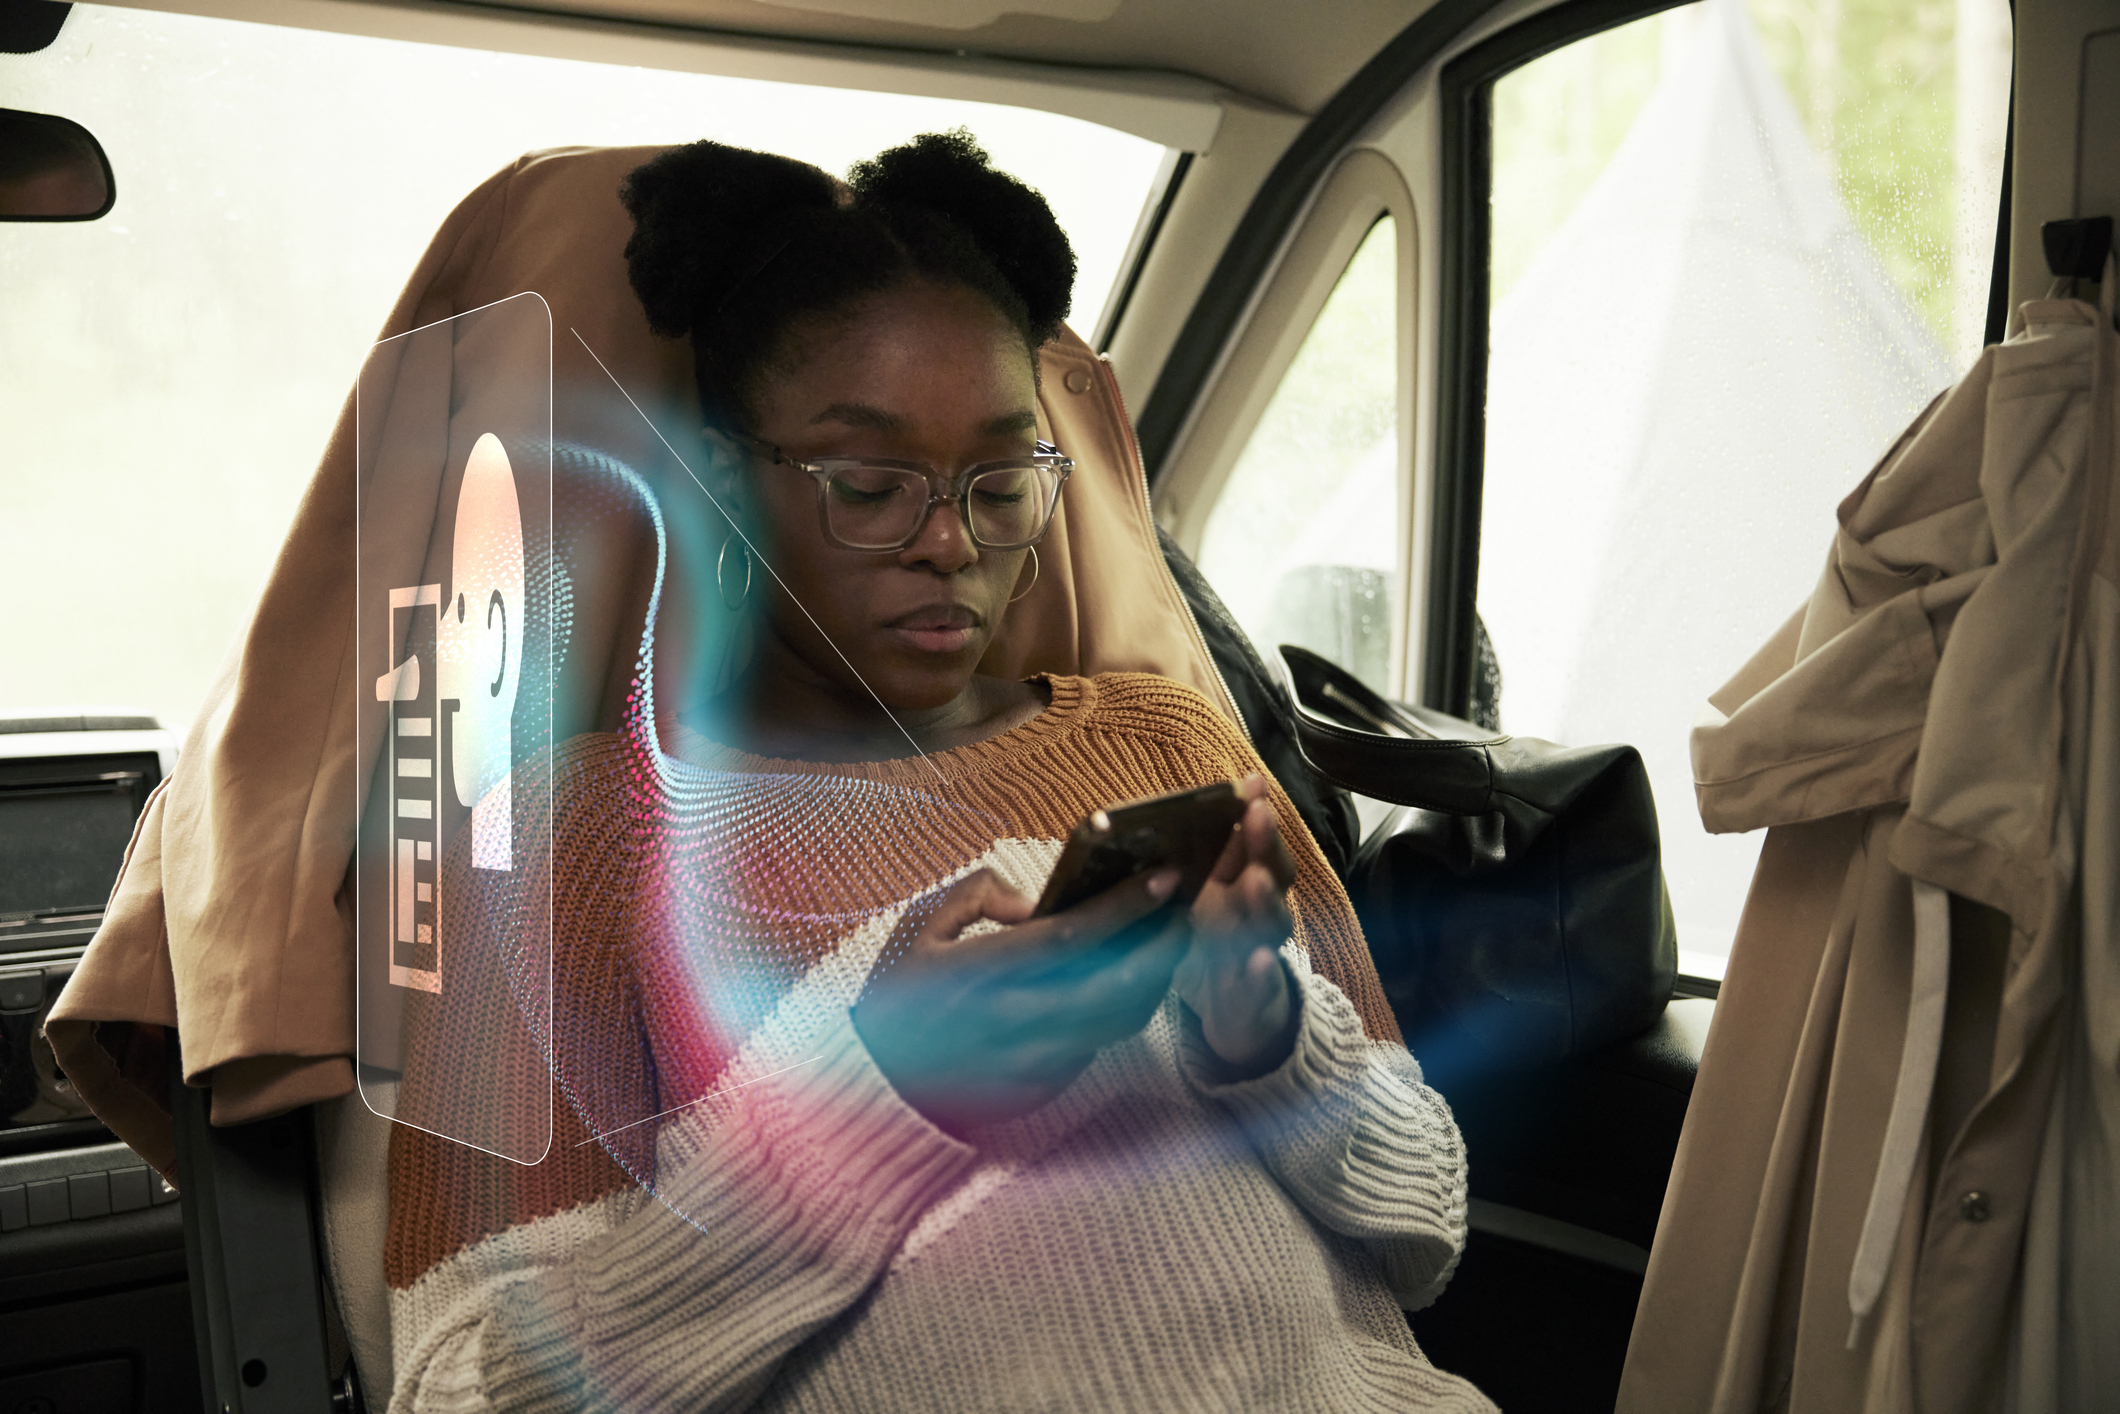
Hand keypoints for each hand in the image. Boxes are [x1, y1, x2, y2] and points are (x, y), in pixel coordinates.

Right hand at [852, 865, 1188, 1137]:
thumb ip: (978, 895)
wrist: (875, 1082)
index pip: (1072, 937)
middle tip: (1183, 912)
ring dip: (1153, 980)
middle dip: (1161, 946)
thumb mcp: (920, 926)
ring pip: (1118, 1022)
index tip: (1165, 878)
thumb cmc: (900, 994)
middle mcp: (1009, 1022)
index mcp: (977, 973)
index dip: (1126, 906)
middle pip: (1113, 986)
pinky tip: (1130, 983)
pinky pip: (1098, 1046)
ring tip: (1166, 943)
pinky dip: (1121, 1012)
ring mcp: (1029, 1062)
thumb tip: (1037, 902)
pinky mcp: (1041, 1089)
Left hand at [1173, 774, 1298, 1078]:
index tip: (1251, 782)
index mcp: (1248, 883)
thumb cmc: (1220, 940)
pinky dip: (1261, 973)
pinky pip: (1260, 983)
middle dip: (1265, 844)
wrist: (1239, 1010)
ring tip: (1254, 879)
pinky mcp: (1254, 995)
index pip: (1260, 843)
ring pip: (1272, 924)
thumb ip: (1210, 854)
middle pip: (1273, 874)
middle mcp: (1262, 912)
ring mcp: (1262, 951)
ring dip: (1266, 900)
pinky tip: (1256, 959)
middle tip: (1258, 814)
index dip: (1258, 812)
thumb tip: (1189, 804)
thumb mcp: (1210, 894)